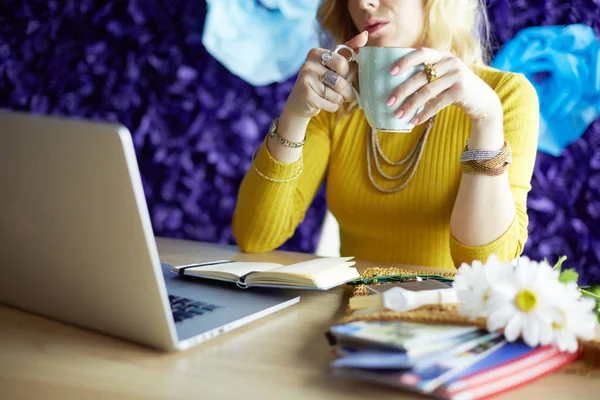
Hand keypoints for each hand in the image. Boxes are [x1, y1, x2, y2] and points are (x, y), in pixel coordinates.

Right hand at [282, 31, 368, 119]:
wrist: (300, 102)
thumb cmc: (321, 81)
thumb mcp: (333, 65)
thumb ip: (349, 49)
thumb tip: (365, 34)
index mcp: (316, 53)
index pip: (342, 63)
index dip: (346, 73)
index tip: (341, 76)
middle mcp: (309, 64)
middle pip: (340, 80)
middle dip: (346, 90)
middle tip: (344, 93)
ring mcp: (306, 80)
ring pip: (337, 95)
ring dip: (339, 99)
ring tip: (330, 97)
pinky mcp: (307, 95)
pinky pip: (331, 105)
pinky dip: (332, 107)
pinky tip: (323, 104)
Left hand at [386, 48, 502, 124]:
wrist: (482, 100)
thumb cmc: (454, 88)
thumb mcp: (442, 77)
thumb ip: (426, 76)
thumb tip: (395, 87)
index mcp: (442, 55)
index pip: (421, 53)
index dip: (405, 61)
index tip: (391, 72)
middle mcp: (450, 62)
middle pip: (421, 76)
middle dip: (402, 90)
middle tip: (389, 102)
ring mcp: (457, 75)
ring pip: (427, 91)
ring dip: (410, 105)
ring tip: (398, 115)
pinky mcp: (461, 91)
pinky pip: (437, 103)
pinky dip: (424, 113)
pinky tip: (414, 121)